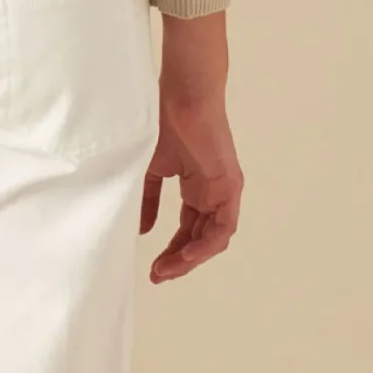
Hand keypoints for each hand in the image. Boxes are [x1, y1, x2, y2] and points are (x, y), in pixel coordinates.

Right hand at [139, 10, 243, 280]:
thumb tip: (142, 230)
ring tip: (167, 270)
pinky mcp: (230, 186)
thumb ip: (147, 199)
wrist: (181, 96)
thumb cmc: (162, 122)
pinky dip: (205, 245)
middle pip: (200, 238)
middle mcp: (213, 191)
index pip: (187, 228)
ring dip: (191, 258)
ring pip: (214, 238)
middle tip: (158, 276)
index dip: (171, 251)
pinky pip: (223, 227)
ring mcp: (224, 190)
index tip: (152, 268)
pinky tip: (186, 255)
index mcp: (197, 186)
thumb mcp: (148, 169)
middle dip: (178, 261)